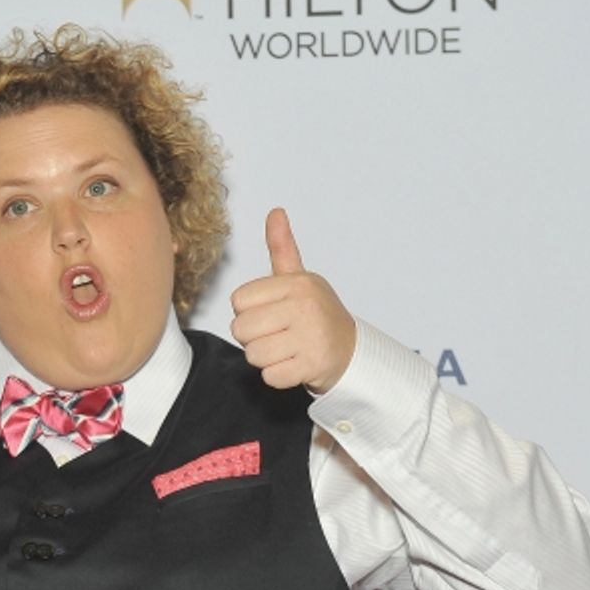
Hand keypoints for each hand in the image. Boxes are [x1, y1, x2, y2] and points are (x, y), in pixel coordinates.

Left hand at [230, 208, 354, 393]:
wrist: (351, 350)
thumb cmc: (316, 314)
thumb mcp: (299, 278)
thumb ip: (282, 248)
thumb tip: (275, 212)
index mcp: (296, 284)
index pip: (238, 300)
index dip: (248, 311)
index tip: (270, 313)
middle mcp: (304, 307)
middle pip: (241, 329)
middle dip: (252, 338)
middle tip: (276, 335)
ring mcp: (310, 337)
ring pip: (253, 355)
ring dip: (264, 358)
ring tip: (285, 349)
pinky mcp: (313, 366)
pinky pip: (270, 376)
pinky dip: (278, 376)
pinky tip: (293, 365)